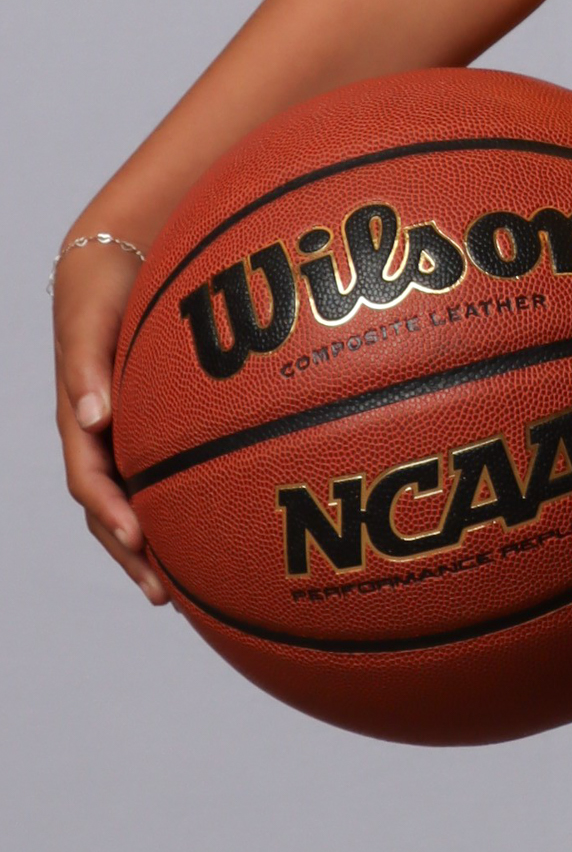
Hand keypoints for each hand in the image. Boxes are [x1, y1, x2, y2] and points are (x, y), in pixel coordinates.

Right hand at [53, 242, 167, 602]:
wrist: (116, 257)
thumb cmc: (101, 287)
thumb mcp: (90, 318)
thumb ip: (86, 365)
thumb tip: (90, 416)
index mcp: (79, 418)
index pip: (88, 479)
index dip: (110, 512)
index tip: (138, 541)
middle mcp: (100, 433)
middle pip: (109, 508)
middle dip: (133, 554)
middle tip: (165, 594)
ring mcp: (123, 432)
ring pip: (135, 499)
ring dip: (155, 543)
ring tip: (188, 587)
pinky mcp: (150, 423)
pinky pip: (161, 474)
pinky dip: (178, 505)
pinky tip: (212, 527)